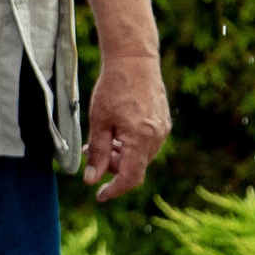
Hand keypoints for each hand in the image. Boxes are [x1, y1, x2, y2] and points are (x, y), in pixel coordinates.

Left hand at [83, 52, 168, 201]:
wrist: (134, 59)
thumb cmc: (114, 88)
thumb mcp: (99, 122)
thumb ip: (97, 153)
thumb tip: (92, 180)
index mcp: (141, 139)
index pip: (131, 178)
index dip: (114, 190)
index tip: (99, 195)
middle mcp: (156, 137)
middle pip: (136, 168)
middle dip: (114, 169)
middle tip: (92, 157)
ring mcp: (162, 128)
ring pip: (142, 156)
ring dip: (122, 156)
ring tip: (103, 141)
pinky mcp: (163, 120)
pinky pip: (148, 142)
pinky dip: (132, 145)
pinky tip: (117, 132)